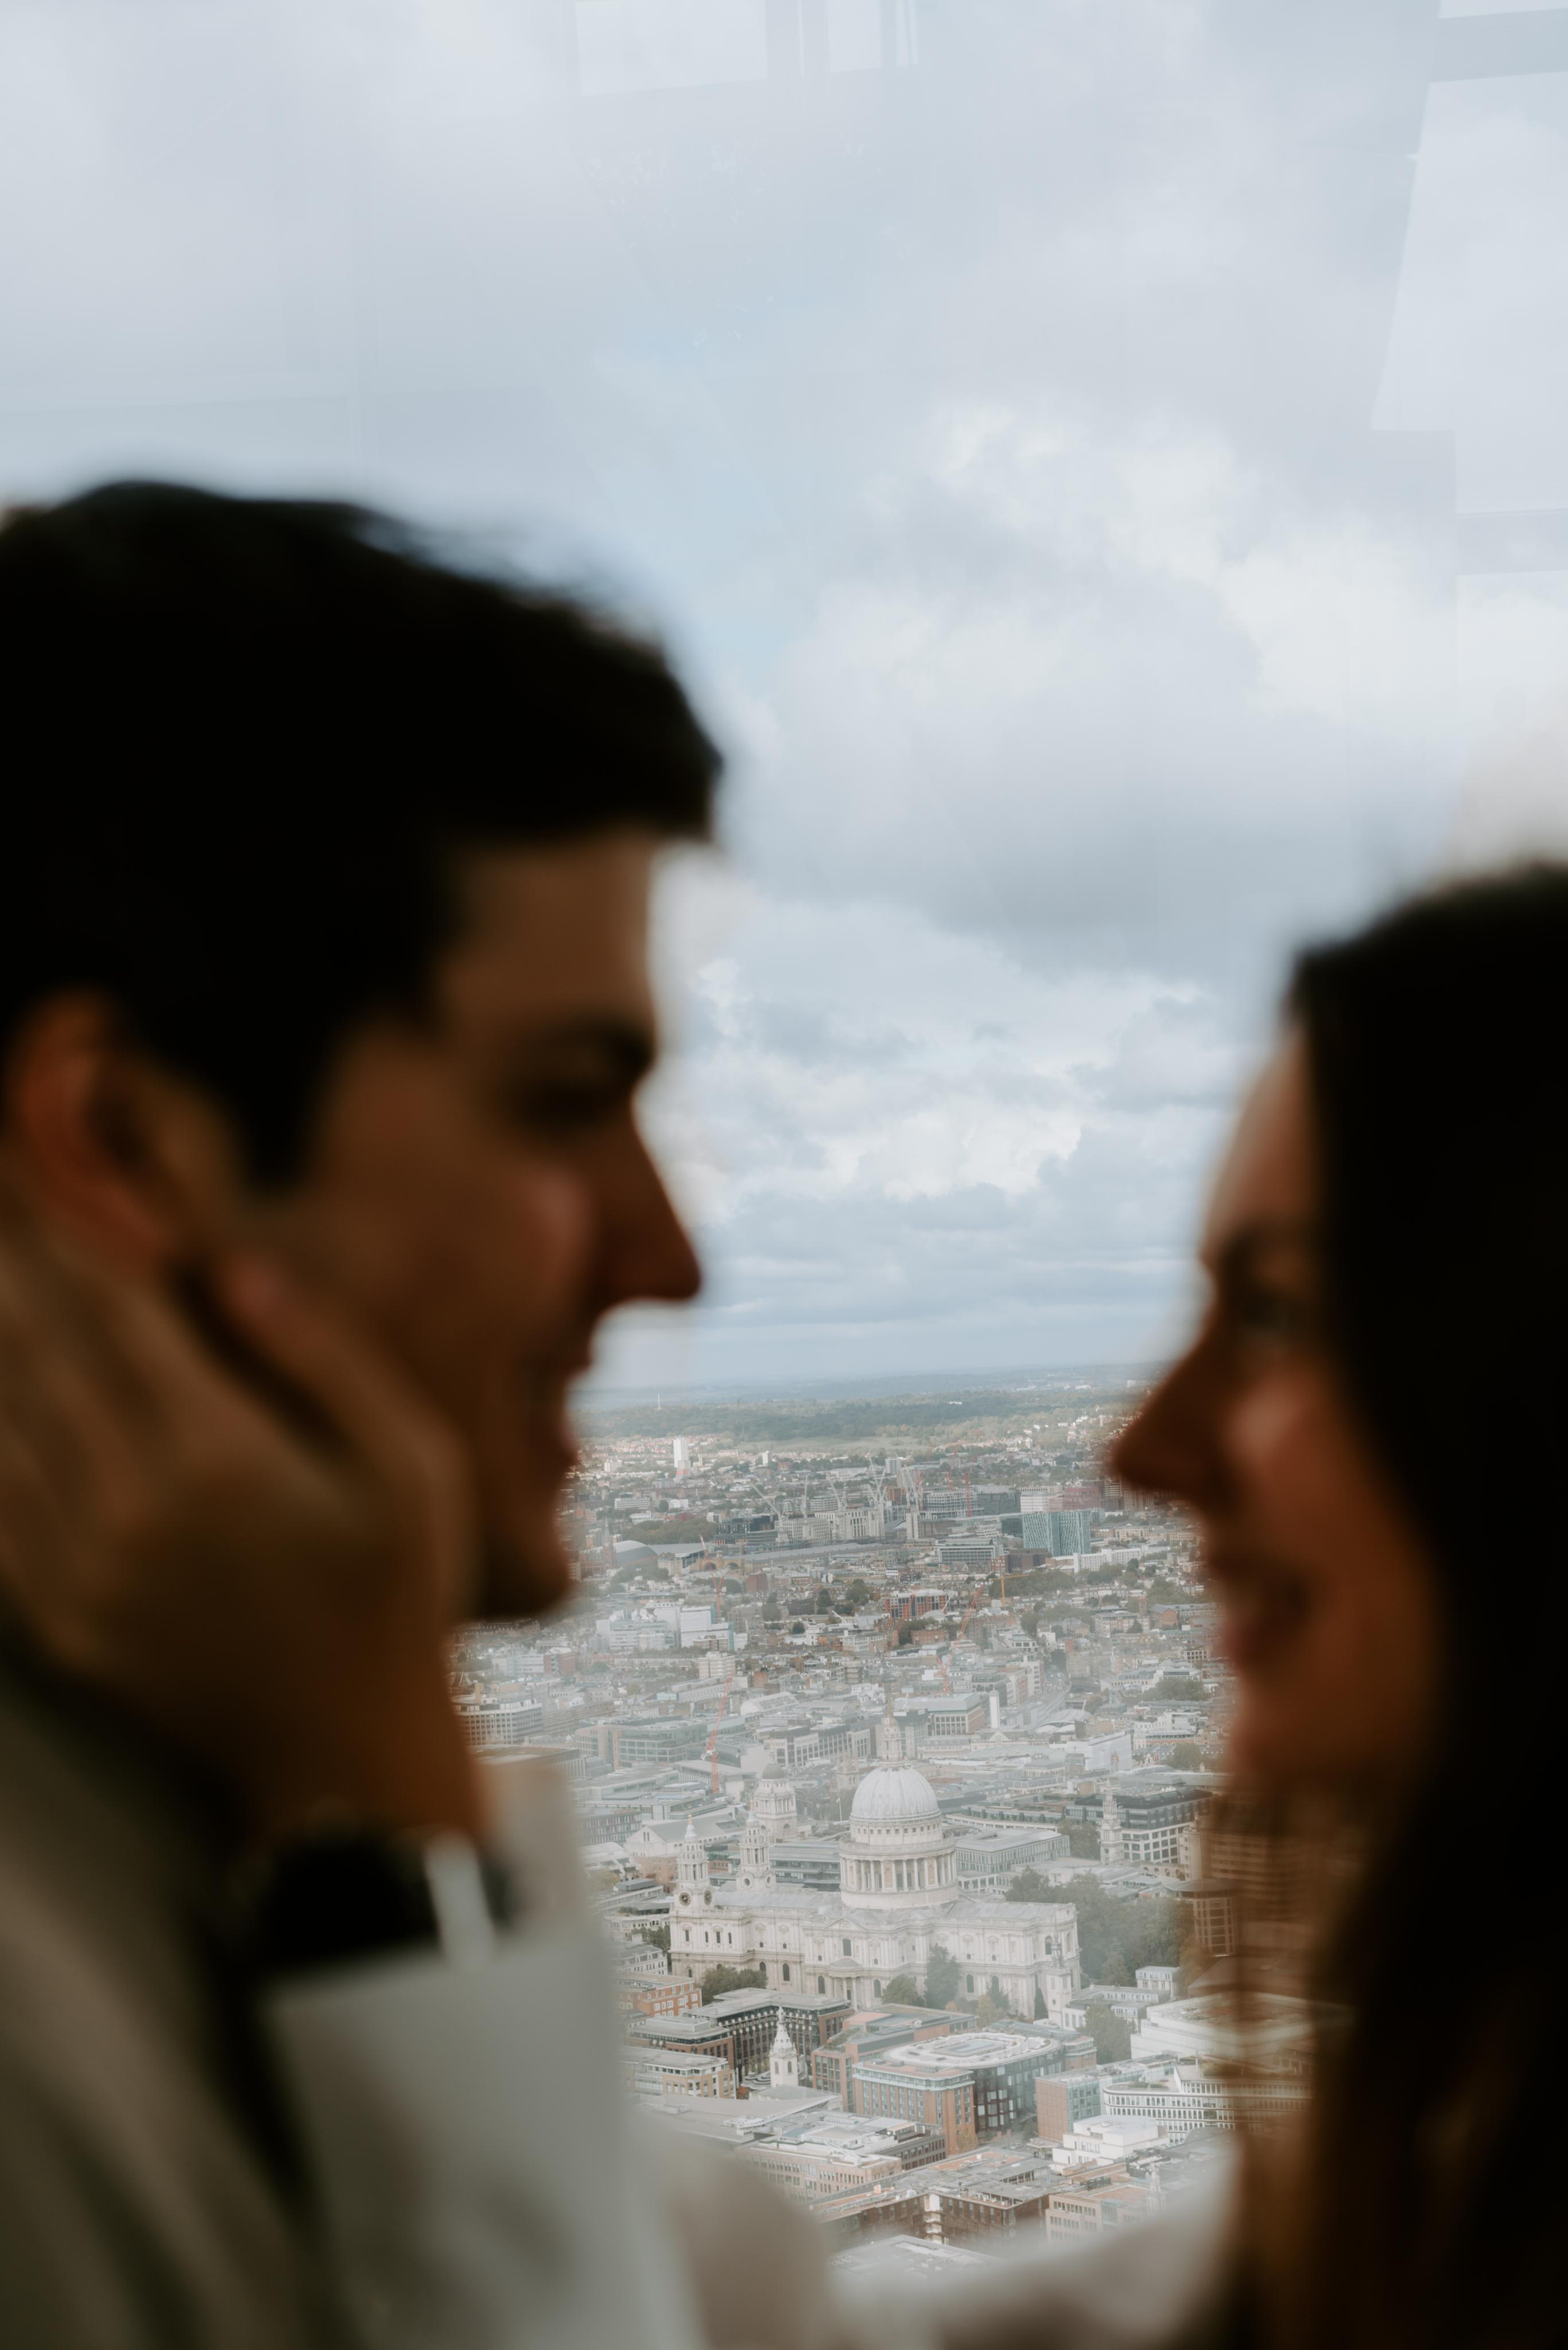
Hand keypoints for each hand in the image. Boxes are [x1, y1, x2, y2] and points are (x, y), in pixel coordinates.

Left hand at [0, 1180, 481, 1843]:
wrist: (346, 1762)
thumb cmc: (397, 1596)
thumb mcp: (409, 1466)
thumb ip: (322, 1358)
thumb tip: (230, 1266)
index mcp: (215, 1456)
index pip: (109, 1308)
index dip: (64, 1225)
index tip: (38, 1159)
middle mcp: (123, 1507)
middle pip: (31, 1350)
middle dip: (10, 1264)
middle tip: (0, 1194)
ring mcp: (75, 1571)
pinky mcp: (55, 1620)